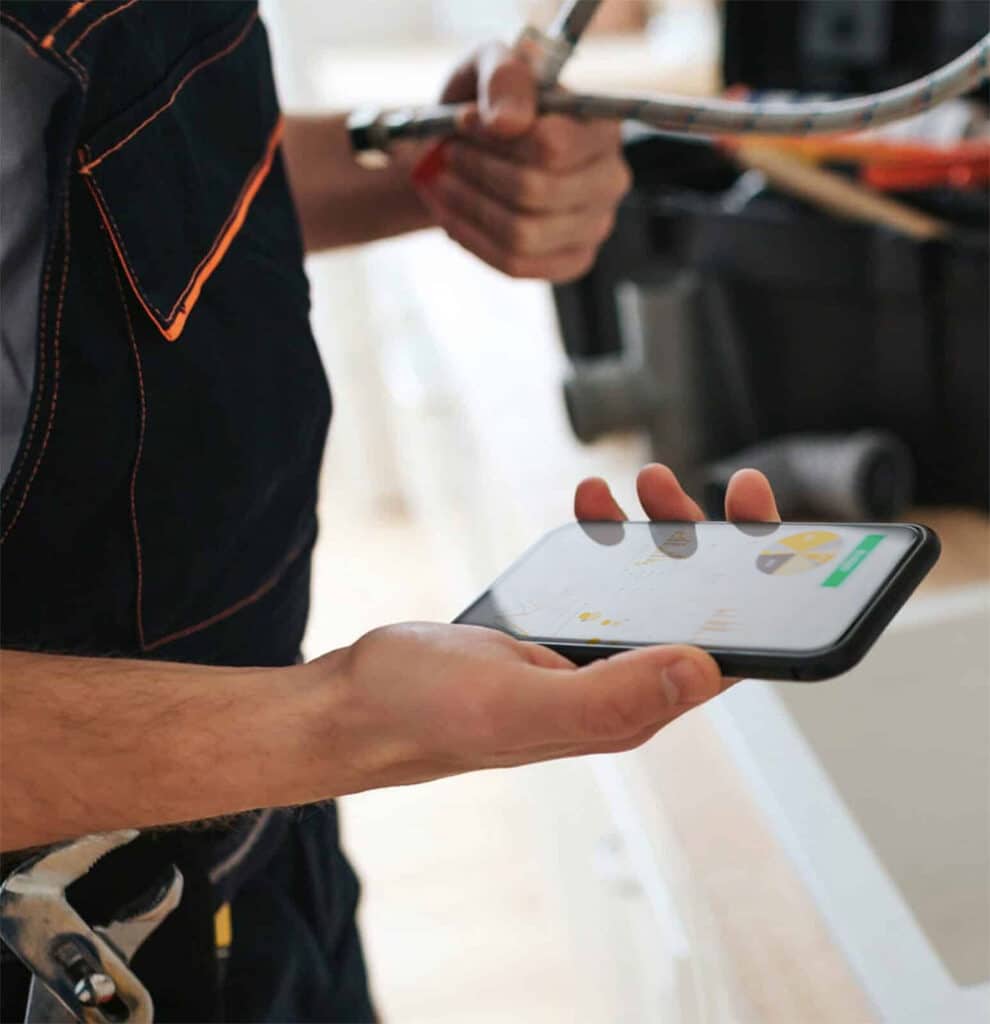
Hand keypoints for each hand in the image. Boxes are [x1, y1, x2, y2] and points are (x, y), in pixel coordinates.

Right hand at [296, 466, 777, 798]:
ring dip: (657, 532)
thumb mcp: (517, 704)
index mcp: (627, 710)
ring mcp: (584, 657)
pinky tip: (590, 507)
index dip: (765, 592)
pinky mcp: (552, 634)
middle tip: (699, 488)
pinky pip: (600, 581)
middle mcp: (618, 686)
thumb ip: (610, 695)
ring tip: (641, 483)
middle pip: (697, 611)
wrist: (360, 704)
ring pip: (649, 589)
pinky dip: (604, 538)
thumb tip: (705, 669)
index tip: (765, 523)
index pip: (728, 652)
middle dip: (709, 542)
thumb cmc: (427, 712)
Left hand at [412, 41, 630, 281]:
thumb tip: (506, 123)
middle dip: (477, 172)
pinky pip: (516, 265)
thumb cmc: (491, 105)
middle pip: (535, 192)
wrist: (478, 148)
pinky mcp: (571, 262)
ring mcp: (594, 228)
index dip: (497, 137)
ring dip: (469, 208)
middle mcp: (610, 180)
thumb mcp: (492, 66)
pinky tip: (450, 217)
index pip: (553, 146)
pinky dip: (472, 240)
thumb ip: (504, 77)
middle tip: (445, 155)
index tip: (461, 122)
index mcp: (603, 128)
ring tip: (440, 184)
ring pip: (523, 234)